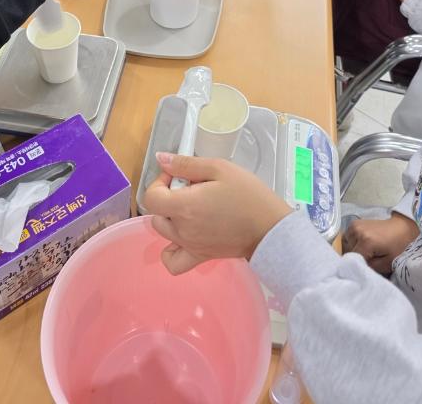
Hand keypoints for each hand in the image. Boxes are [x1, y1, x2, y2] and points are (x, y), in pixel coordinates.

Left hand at [143, 153, 290, 274]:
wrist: (270, 228)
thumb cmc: (248, 195)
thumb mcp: (220, 168)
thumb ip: (187, 164)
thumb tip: (161, 159)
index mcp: (184, 206)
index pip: (150, 197)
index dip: (159, 182)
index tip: (178, 176)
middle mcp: (182, 229)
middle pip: (157, 213)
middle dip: (168, 196)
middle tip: (191, 188)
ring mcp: (190, 246)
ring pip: (163, 231)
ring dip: (171, 217)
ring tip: (193, 208)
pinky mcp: (200, 257)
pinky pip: (173, 261)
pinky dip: (171, 250)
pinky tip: (184, 235)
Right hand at [343, 214, 419, 275]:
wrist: (401, 228)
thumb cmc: (398, 247)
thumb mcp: (388, 263)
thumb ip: (371, 267)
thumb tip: (359, 268)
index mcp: (366, 242)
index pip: (353, 259)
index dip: (358, 265)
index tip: (365, 268)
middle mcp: (357, 232)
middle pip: (348, 252)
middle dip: (356, 258)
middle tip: (368, 260)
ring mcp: (354, 226)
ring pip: (346, 245)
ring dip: (353, 250)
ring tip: (365, 252)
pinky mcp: (354, 223)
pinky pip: (347, 238)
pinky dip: (352, 243)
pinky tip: (362, 245)